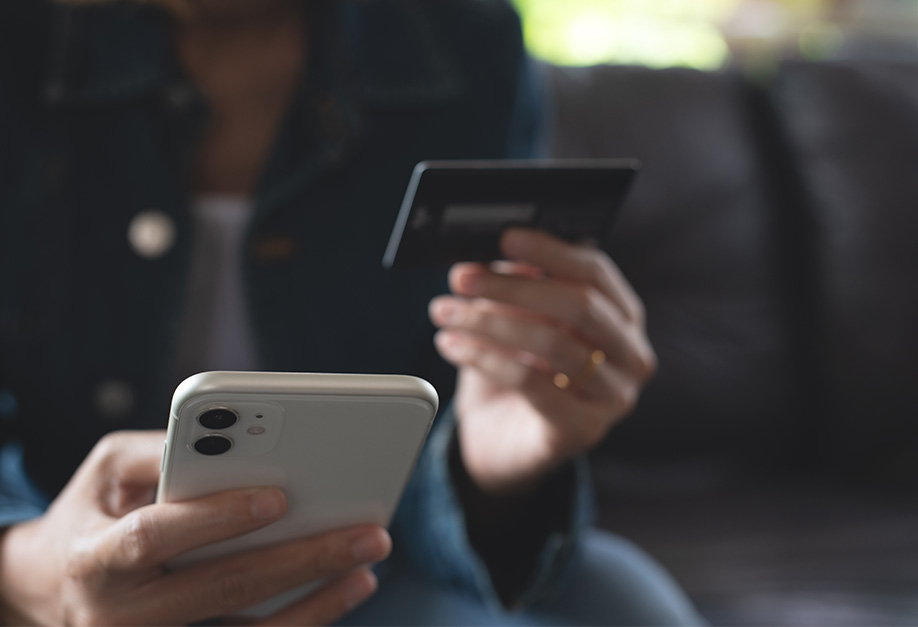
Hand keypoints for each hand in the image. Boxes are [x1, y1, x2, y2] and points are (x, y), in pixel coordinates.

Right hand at [0, 431, 390, 625]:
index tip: (279, 496)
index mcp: (96, 556)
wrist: (54, 587)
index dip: (215, 516)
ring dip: (315, 602)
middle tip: (366, 534)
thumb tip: (231, 437)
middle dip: (302, 558)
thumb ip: (159, 451)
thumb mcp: (107, 469)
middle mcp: (124, 611)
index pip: (155, 535)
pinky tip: (341, 593)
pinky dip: (300, 620)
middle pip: (222, 587)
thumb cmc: (93, 512)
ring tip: (366, 569)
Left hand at [429, 229, 656, 495]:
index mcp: (623, 316)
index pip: (596, 272)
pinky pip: (531, 383)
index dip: (550, 251)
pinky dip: (484, 357)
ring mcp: (613, 397)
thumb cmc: (515, 370)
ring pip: (553, 343)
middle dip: (513, 286)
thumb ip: (518, 285)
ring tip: (446, 312)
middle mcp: (631, 355)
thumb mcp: (516, 319)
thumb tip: (495, 253)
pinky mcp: (582, 430)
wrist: (502, 442)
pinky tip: (452, 345)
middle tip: (462, 277)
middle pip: (579, 305)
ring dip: (489, 322)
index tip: (505, 237)